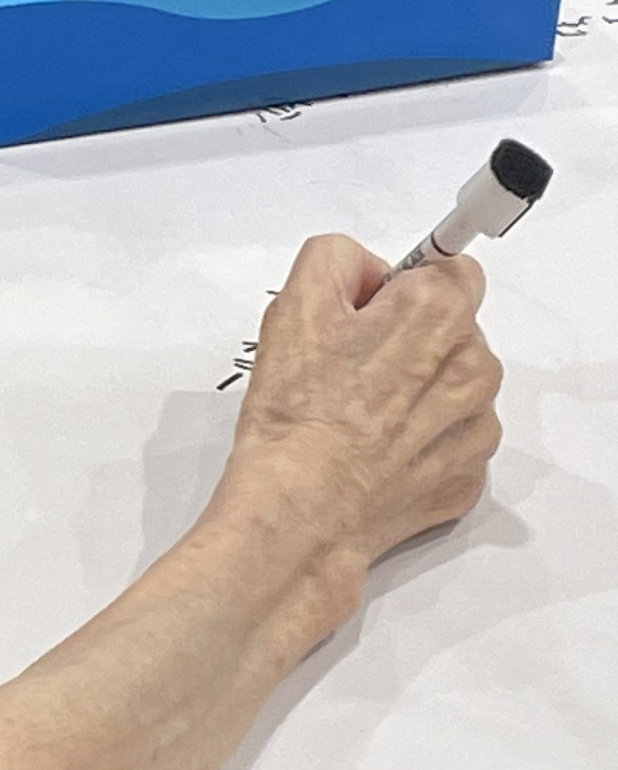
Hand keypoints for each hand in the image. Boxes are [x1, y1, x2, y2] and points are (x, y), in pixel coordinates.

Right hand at [217, 233, 503, 615]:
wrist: (300, 512)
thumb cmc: (298, 416)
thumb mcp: (295, 303)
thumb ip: (337, 257)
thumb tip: (367, 272)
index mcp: (438, 313)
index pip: (448, 269)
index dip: (399, 289)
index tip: (368, 316)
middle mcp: (473, 366)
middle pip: (453, 329)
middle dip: (410, 339)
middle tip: (350, 369)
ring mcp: (475, 426)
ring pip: (455, 387)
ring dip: (418, 392)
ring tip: (361, 416)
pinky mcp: (466, 475)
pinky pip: (450, 441)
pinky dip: (418, 442)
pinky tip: (375, 452)